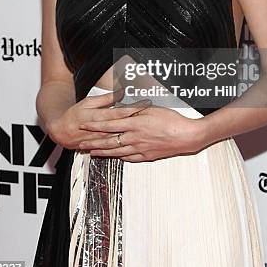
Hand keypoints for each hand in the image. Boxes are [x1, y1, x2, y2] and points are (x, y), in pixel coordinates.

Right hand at [47, 88, 151, 149]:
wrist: (62, 131)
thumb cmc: (75, 114)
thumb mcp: (88, 102)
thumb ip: (106, 99)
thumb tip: (121, 92)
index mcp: (97, 117)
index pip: (119, 112)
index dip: (133, 108)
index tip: (145, 104)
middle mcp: (99, 130)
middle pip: (122, 126)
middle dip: (137, 122)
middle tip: (151, 118)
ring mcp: (100, 140)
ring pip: (120, 138)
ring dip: (133, 135)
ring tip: (146, 132)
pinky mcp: (100, 147)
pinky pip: (114, 148)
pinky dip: (125, 147)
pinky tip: (135, 146)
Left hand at [78, 104, 204, 161]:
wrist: (186, 136)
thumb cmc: (171, 119)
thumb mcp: (151, 109)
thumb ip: (135, 110)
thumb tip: (123, 109)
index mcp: (134, 124)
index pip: (109, 124)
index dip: (95, 125)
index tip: (84, 124)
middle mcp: (134, 138)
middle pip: (109, 140)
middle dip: (93, 141)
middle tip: (81, 143)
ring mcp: (140, 149)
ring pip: (116, 151)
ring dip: (102, 151)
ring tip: (91, 152)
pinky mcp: (147, 156)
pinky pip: (129, 158)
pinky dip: (119, 157)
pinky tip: (113, 157)